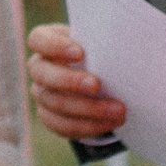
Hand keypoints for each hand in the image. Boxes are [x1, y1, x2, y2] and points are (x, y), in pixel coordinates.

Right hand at [26, 24, 125, 140]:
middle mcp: (38, 68)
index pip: (37, 40)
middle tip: (96, 85)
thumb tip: (128, 43)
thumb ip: (104, 40)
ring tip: (117, 110)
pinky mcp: (50, 117)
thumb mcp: (99, 40)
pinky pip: (64, 126)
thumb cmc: (99, 51)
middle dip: (70, 81)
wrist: (101, 76)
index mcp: (45, 42)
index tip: (80, 53)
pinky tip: (111, 122)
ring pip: (55, 104)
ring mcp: (41, 94)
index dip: (54, 46)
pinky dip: (89, 126)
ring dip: (88, 109)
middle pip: (42, 74)